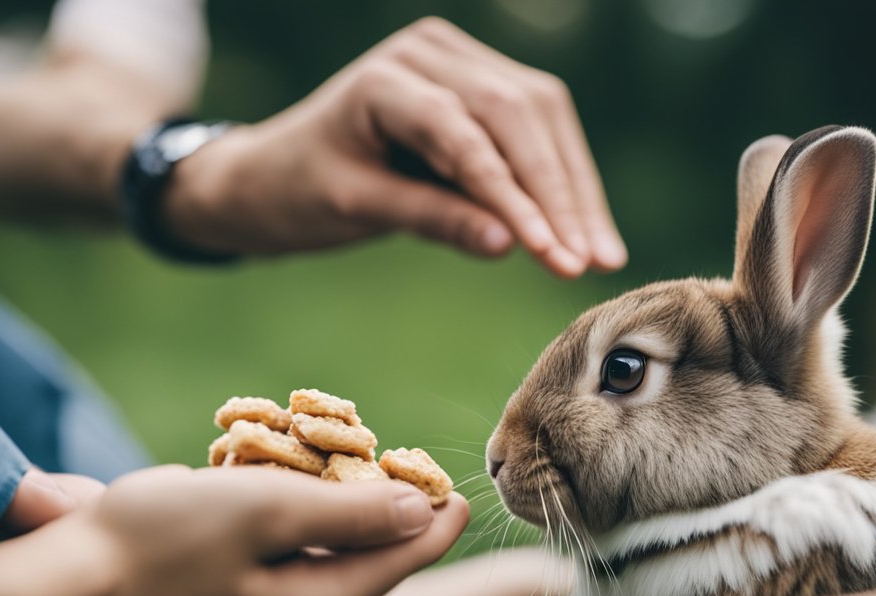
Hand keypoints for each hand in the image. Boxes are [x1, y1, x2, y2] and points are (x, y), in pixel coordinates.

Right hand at [0, 465, 468, 595]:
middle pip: (363, 565)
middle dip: (383, 516)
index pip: (403, 557)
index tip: (457, 489)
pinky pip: (269, 576)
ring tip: (332, 480)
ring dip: (328, 524)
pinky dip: (278, 538)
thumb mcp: (259, 512)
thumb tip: (420, 513)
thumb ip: (346, 516)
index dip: (435, 516)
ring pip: (315, 570)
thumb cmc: (151, 550)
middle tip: (396, 472)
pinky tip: (259, 510)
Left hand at [166, 17, 625, 277]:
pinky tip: (584, 227)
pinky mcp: (480, 83)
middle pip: (518, 116)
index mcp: (385, 78)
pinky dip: (563, 178)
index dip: (512, 197)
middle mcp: (430, 52)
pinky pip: (538, 125)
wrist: (275, 169)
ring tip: (600, 256)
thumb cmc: (301, 190)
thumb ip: (429, 218)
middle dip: (560, 195)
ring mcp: (459, 59)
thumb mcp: (355, 209)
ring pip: (542, 117)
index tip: (549, 253)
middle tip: (590, 263)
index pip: (465, 134)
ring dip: (575, 189)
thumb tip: (509, 246)